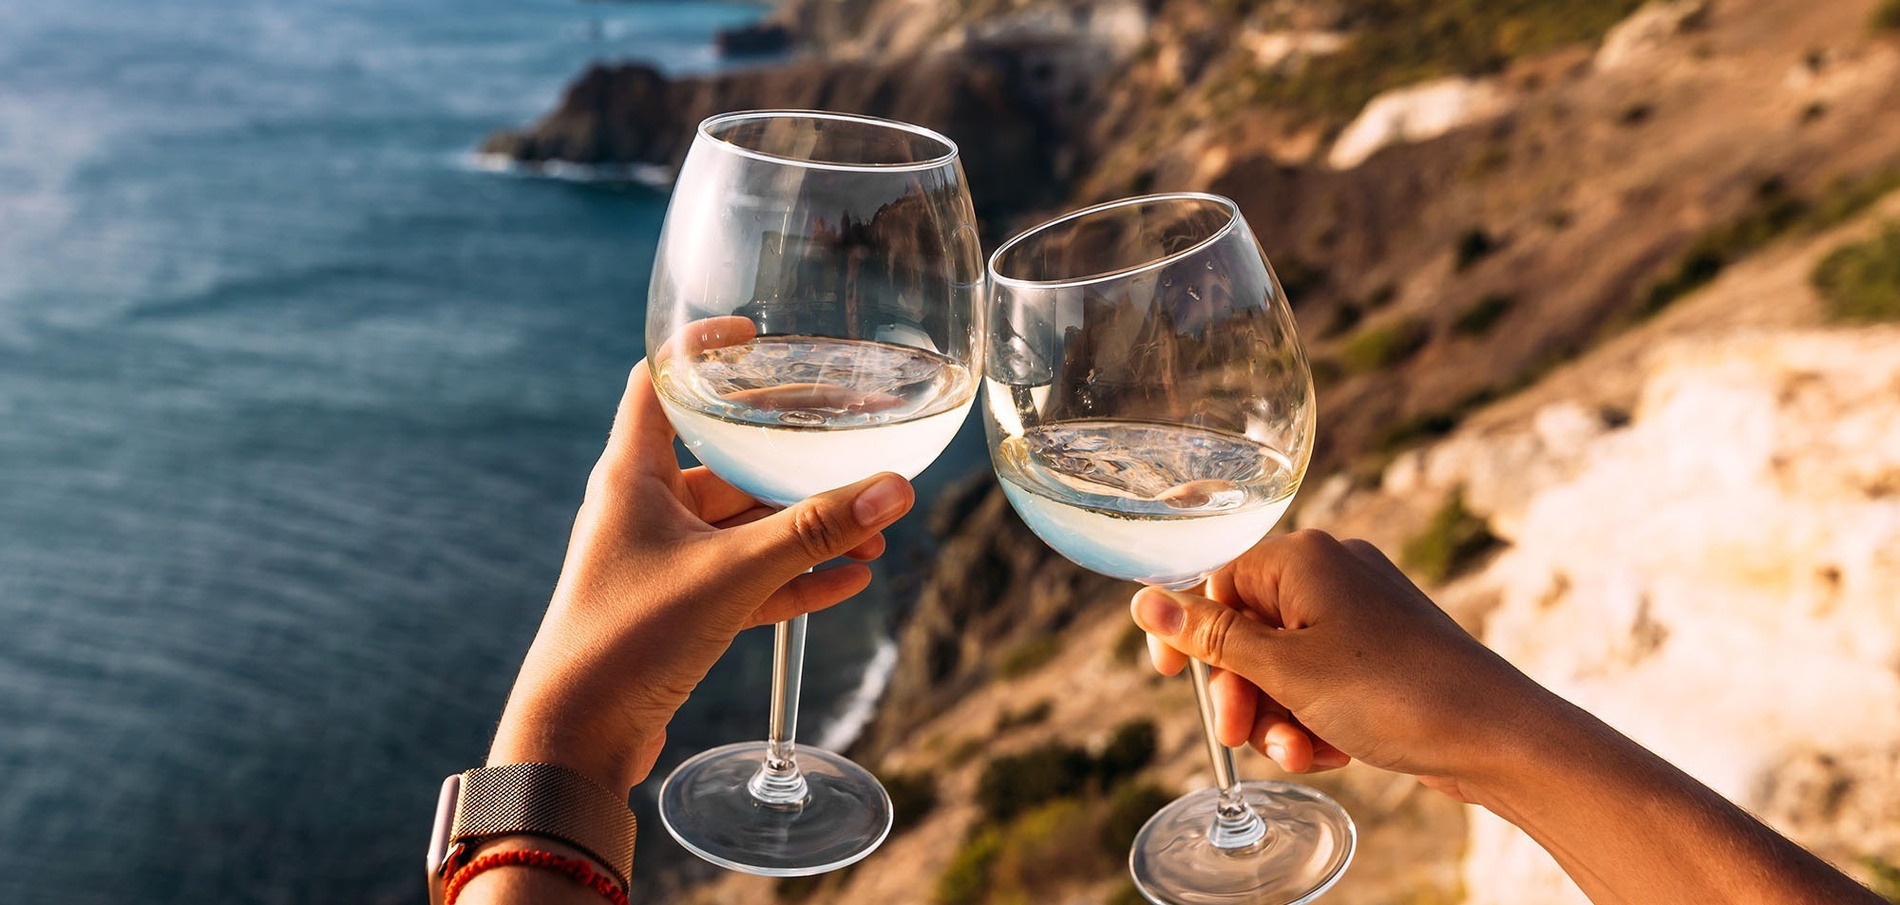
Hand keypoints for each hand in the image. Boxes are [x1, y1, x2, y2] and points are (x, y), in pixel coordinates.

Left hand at [487, 327, 914, 792]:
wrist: (576, 739)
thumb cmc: (628, 639)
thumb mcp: (732, 573)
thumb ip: (815, 530)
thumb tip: (893, 490)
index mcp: (633, 474)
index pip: (661, 382)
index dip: (704, 351)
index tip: (759, 337)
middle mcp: (645, 508)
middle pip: (726, 456)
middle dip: (794, 456)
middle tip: (857, 440)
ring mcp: (663, 560)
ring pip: (746, 525)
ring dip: (807, 527)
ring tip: (874, 526)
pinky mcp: (679, 610)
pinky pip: (748, 578)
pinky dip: (795, 576)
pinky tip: (851, 577)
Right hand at [1131, 529, 1547, 800]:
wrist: (1494, 734)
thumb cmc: (1392, 691)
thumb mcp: (1283, 669)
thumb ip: (1210, 635)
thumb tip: (1144, 600)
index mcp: (1303, 557)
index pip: (1216, 580)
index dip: (1191, 633)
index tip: (1173, 677)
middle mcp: (1332, 573)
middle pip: (1247, 628)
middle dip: (1240, 690)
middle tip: (1240, 733)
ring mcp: (1361, 614)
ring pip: (1283, 664)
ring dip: (1277, 714)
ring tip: (1298, 752)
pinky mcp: (1383, 653)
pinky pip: (1321, 681)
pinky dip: (1314, 718)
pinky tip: (1330, 751)